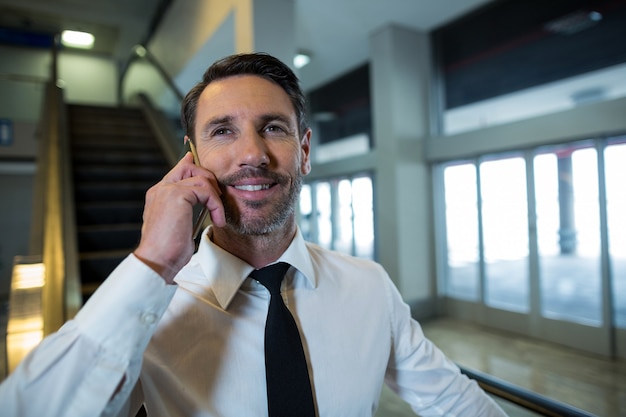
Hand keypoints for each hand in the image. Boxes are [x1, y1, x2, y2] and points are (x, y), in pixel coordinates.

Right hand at [133, 152, 224, 282]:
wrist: (157, 260)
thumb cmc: (167, 251)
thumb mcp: (179, 227)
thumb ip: (186, 212)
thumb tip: (200, 209)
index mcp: (158, 196)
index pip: (176, 172)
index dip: (189, 165)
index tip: (196, 160)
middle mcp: (161, 190)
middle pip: (189, 168)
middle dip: (209, 178)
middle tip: (218, 198)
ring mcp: (168, 190)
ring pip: (201, 179)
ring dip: (215, 197)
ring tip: (218, 216)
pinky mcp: (178, 195)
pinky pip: (206, 191)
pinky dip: (216, 205)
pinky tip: (217, 220)